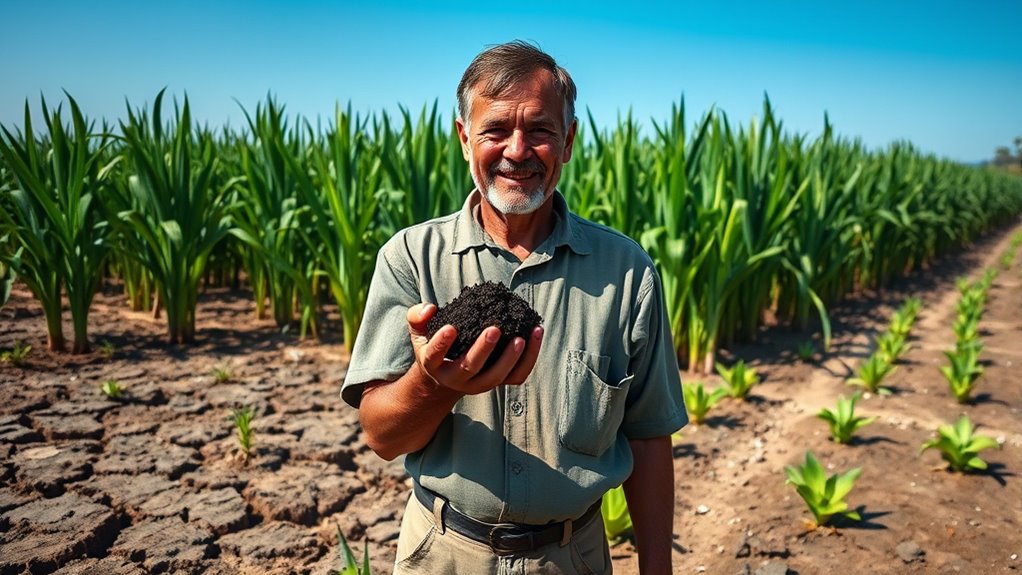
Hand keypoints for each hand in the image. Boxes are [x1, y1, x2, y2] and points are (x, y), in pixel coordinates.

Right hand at [406, 303, 542, 394]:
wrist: (444, 378)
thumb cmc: (433, 347)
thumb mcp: (418, 333)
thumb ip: (417, 317)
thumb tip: (430, 307)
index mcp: (433, 364)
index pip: (435, 355)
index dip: (441, 344)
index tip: (450, 328)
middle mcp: (456, 378)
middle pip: (470, 367)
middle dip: (483, 349)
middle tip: (494, 329)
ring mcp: (478, 384)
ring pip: (497, 377)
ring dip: (512, 358)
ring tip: (523, 336)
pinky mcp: (497, 383)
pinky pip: (516, 376)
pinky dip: (529, 359)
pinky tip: (535, 334)